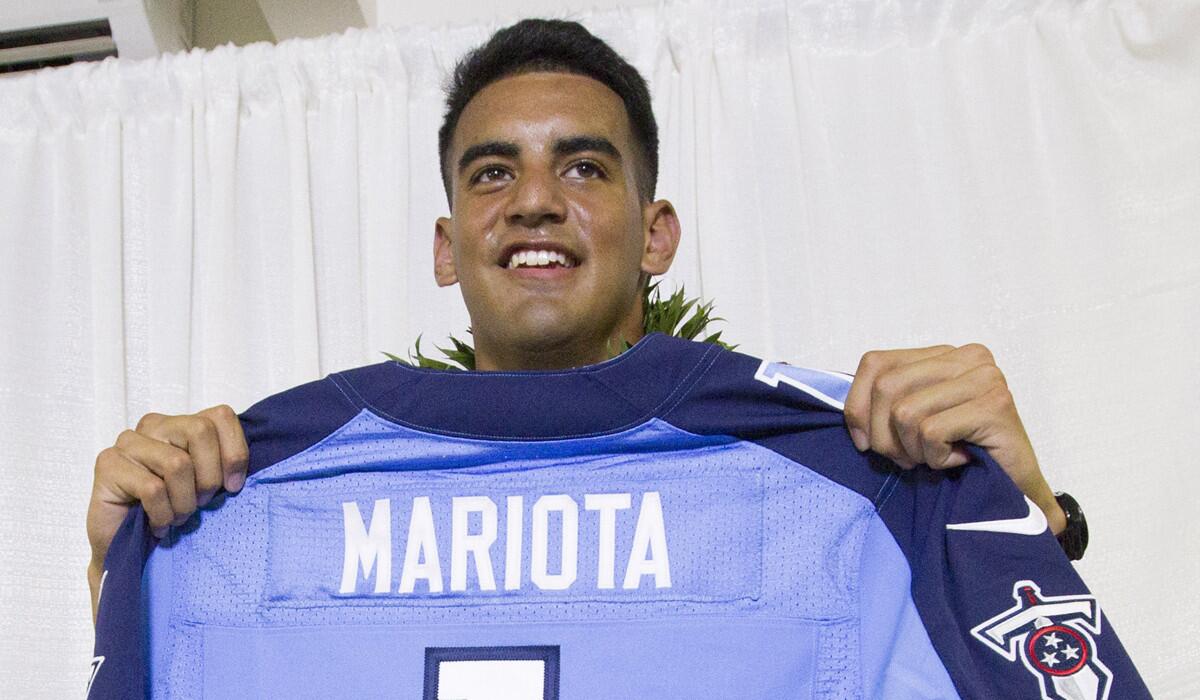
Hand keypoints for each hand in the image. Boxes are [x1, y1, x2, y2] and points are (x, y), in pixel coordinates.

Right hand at [86, 405, 248, 619]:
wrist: (129, 548)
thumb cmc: (174, 513)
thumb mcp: (208, 486)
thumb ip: (224, 466)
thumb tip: (248, 470)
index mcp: (181, 424)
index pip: (220, 416)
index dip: (234, 452)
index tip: (234, 487)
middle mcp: (153, 425)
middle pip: (200, 431)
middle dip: (209, 478)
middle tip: (200, 505)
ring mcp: (128, 442)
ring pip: (177, 463)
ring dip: (184, 502)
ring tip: (178, 518)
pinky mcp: (107, 464)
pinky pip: (152, 488)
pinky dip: (163, 514)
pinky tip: (158, 525)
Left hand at [843, 344, 1066, 534]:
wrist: (1017, 497)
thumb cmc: (962, 457)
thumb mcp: (914, 421)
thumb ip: (886, 402)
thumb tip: (848, 412)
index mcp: (945, 353)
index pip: (875, 362)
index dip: (857, 405)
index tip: (863, 442)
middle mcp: (969, 357)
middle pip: (886, 387)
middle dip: (884, 435)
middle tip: (908, 459)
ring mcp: (986, 379)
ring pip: (906, 412)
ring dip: (913, 450)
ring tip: (938, 458)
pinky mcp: (995, 407)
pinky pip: (931, 432)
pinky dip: (936, 458)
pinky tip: (959, 461)